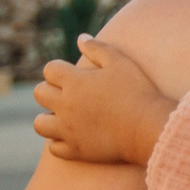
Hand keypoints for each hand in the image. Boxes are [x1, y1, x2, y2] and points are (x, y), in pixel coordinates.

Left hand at [33, 36, 174, 164]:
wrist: (149, 127)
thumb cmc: (137, 91)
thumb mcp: (120, 62)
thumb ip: (98, 49)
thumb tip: (80, 38)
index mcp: (74, 81)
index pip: (49, 70)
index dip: (59, 70)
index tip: (71, 74)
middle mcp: (66, 105)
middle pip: (39, 94)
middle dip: (49, 90)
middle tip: (68, 94)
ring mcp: (69, 130)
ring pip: (40, 123)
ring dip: (48, 118)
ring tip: (63, 117)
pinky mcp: (76, 150)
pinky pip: (54, 148)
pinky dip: (59, 142)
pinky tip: (72, 136)